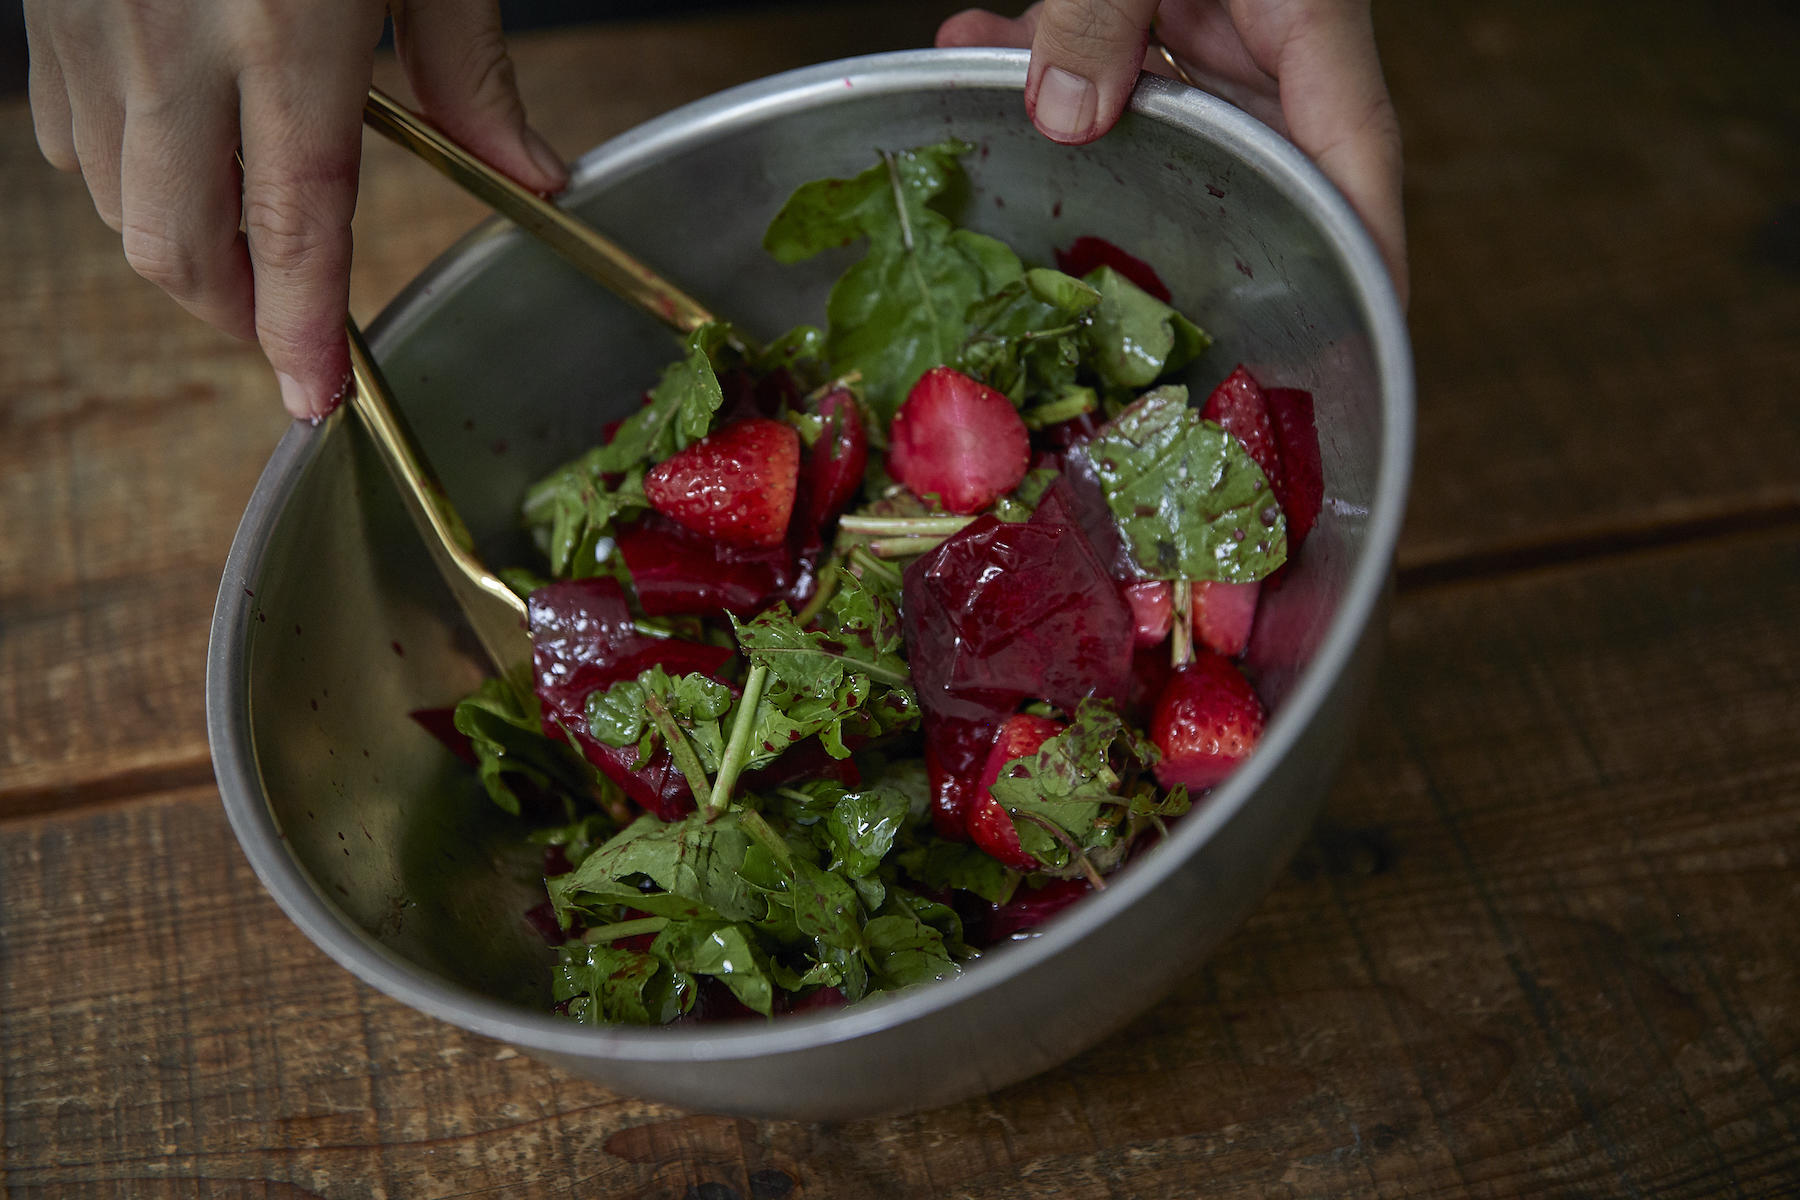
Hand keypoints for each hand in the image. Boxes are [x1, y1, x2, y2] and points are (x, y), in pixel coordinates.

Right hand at [25, 0, 568, 418]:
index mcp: (283, 29)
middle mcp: (167, 37)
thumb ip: (473, 69)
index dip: (299, 332)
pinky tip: (184, 160)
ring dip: (180, 251)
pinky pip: (67, 131)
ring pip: (110, 199)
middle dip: (232, 317)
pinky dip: (126, 176)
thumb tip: (537, 173)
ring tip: (250, 260)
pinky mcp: (43, 3)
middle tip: (292, 342)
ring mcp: (88, 19)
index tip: (316, 401)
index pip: (291, 226)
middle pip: (175, 243)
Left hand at [937, 0, 1406, 306]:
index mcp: (1310, 15)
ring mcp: (1210, 10)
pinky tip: (968, 41)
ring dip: (1079, 134)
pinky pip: (1102, 53)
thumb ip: (1101, 10)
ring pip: (1158, 112)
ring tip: (1007, 167)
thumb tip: (1066, 119)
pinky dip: (1034, 55)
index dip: (1362, 263)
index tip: (1353, 350)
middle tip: (1133, 313)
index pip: (1357, 167)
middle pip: (1254, 162)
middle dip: (1185, 223)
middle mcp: (1269, 28)